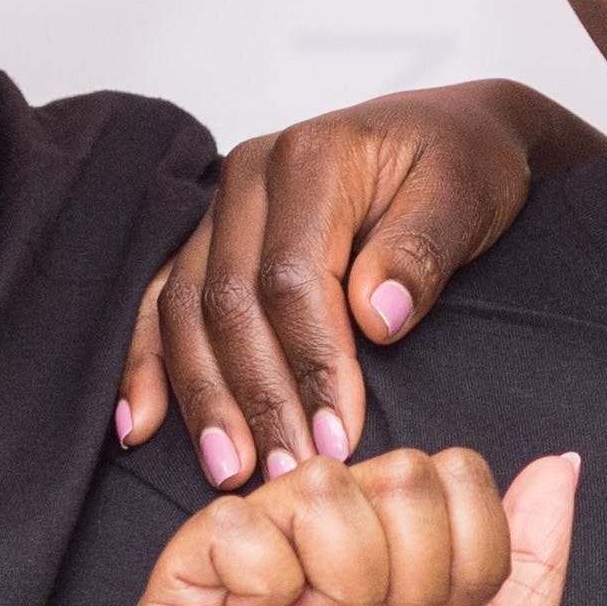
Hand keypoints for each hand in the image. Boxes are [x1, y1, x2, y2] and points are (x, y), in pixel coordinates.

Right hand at [120, 83, 606, 485]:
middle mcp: (249, 176)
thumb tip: (376, 318)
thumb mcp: (467, 195)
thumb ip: (421, 251)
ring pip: (186, 311)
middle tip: (286, 474)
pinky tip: (139, 425)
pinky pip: (164, 303)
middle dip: (257, 398)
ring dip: (203, 397)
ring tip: (230, 469)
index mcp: (311, 157)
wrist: (451, 132)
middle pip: (229, 302)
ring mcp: (221, 208)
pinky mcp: (211, 239)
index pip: (291, 279)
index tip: (339, 438)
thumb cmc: (465, 164)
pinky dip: (148, 365)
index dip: (312, 366)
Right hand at [137, 448, 580, 605]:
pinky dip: (269, 584)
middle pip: (395, 472)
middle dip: (417, 574)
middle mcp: (319, 542)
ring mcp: (248, 564)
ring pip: (318, 486)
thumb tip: (558, 463)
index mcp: (389, 548)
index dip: (468, 557)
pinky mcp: (180, 599)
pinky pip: (229, 524)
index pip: (448, 472)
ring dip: (350, 581)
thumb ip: (532, 552)